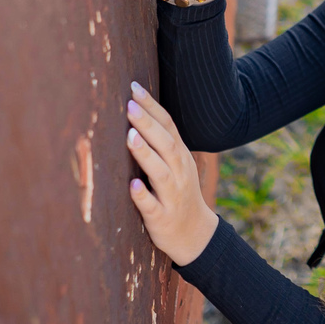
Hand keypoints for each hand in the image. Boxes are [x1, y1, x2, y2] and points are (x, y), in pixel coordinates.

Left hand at [125, 81, 218, 266]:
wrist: (195, 235)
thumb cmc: (177, 192)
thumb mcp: (175, 163)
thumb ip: (159, 140)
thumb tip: (134, 107)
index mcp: (180, 156)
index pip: (168, 126)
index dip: (152, 106)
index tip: (134, 88)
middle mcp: (179, 172)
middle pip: (165, 144)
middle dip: (147, 124)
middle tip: (129, 105)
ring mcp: (172, 196)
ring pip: (160, 172)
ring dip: (145, 154)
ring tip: (130, 137)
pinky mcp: (162, 218)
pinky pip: (153, 207)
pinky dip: (143, 196)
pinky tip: (132, 186)